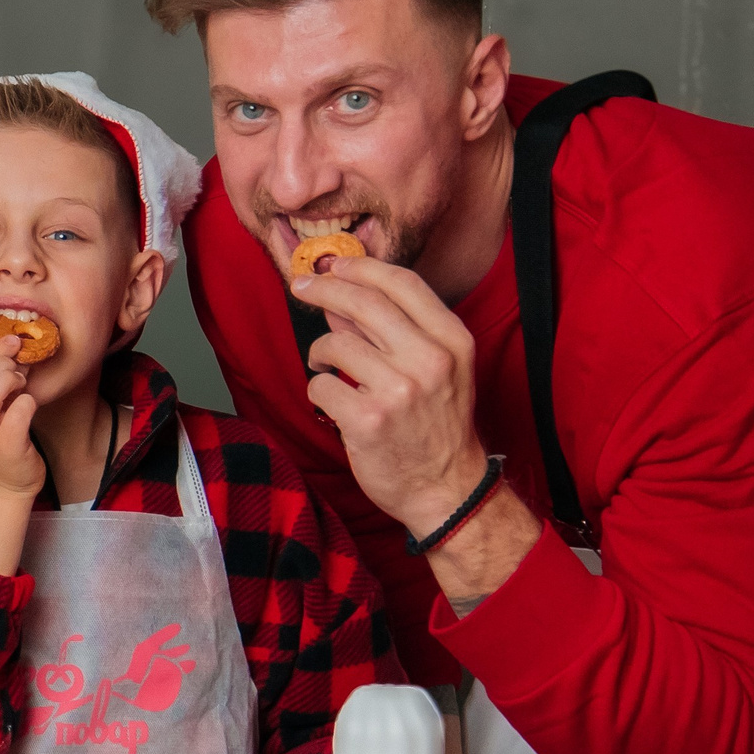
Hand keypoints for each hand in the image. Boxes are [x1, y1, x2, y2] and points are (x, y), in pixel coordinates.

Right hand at [0, 334, 45, 498]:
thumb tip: (11, 351)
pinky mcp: (7, 445)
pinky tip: (29, 406)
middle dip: (4, 364)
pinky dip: (28, 401)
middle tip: (19, 372)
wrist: (1, 489)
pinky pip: (19, 410)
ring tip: (22, 386)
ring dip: (12, 380)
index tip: (12, 342)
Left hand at [291, 256, 489, 528]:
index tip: (333, 265)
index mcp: (452, 340)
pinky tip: (332, 401)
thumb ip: (392, 330)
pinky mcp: (368, 419)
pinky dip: (318, 390)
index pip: (401, 283)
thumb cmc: (436, 426)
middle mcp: (429, 359)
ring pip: (334, 343)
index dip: (360, 268)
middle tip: (301, 287)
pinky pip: (320, 385)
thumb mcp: (433, 369)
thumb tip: (342, 295)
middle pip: (362, 302)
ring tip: (325, 366)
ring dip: (319, 352)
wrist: (446, 488)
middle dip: (323, 288)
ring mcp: (399, 390)